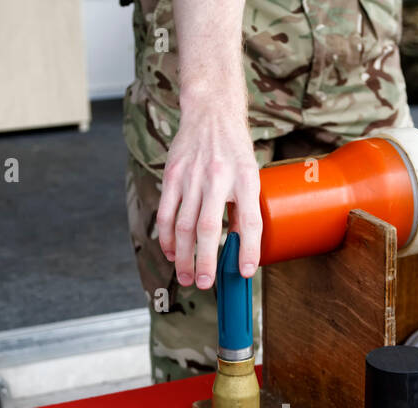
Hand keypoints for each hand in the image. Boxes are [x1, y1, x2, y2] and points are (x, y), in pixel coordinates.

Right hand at [156, 99, 261, 289]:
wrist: (211, 113)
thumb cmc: (234, 151)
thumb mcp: (250, 176)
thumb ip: (245, 212)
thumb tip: (242, 251)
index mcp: (246, 179)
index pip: (250, 221)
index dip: (248, 249)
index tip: (245, 272)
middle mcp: (218, 178)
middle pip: (208, 228)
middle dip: (206, 260)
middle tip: (204, 284)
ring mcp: (192, 176)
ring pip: (184, 225)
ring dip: (183, 255)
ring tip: (187, 276)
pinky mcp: (172, 175)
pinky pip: (167, 213)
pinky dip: (167, 237)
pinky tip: (171, 252)